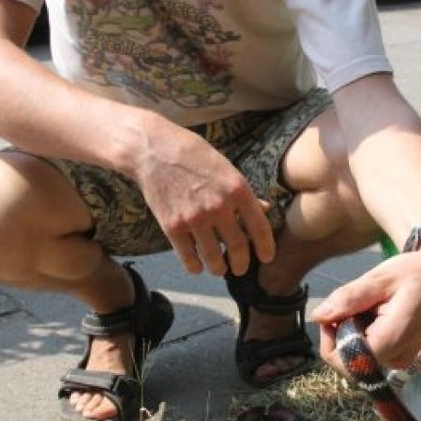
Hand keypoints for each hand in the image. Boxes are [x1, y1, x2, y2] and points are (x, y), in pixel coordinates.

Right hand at [132, 124, 275, 276]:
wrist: (153, 150)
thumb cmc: (194, 155)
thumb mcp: (226, 168)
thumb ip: (243, 192)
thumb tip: (264, 209)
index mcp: (237, 190)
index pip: (260, 228)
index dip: (266, 248)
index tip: (266, 258)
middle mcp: (219, 207)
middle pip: (238, 247)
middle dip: (242, 264)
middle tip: (240, 268)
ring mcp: (195, 218)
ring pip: (214, 258)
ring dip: (219, 268)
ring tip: (219, 269)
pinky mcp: (172, 226)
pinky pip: (188, 257)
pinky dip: (195, 267)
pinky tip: (197, 267)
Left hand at [311, 237, 420, 373]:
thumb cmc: (416, 272)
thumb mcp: (380, 278)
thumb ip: (349, 299)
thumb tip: (318, 316)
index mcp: (392, 340)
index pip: (344, 360)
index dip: (331, 338)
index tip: (337, 310)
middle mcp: (397, 358)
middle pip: (349, 359)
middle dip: (342, 332)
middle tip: (358, 302)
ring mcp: (401, 360)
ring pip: (358, 356)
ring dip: (355, 331)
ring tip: (373, 305)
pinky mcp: (402, 356)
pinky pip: (372, 352)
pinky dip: (366, 334)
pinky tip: (379, 313)